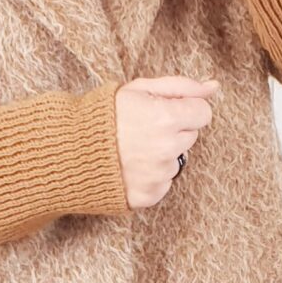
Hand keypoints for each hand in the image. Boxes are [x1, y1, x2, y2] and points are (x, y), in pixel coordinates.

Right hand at [114, 74, 220, 207]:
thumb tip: (214, 87)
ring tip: (132, 148)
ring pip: (177, 160)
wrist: (68, 150)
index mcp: (166, 118)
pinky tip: (130, 166)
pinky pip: (164, 182)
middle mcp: (166, 149)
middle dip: (173, 130)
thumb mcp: (140, 89)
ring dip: (162, 154)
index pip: (203, 113)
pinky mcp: (149, 195)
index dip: (185, 109)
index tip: (165, 110)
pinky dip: (151, 175)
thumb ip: (181, 87)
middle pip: (191, 136)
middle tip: (143, 128)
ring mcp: (158, 175)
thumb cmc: (103, 114)